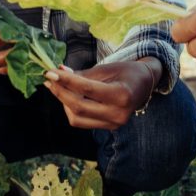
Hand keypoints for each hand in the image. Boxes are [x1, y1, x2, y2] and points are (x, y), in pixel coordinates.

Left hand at [43, 58, 161, 129]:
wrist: (145, 85)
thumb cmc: (127, 72)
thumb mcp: (107, 68)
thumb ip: (83, 74)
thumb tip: (58, 72)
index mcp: (121, 95)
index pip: (86, 89)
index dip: (65, 81)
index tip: (50, 73)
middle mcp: (119, 114)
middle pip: (79, 107)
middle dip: (60, 92)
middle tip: (50, 79)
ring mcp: (114, 124)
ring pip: (77, 118)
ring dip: (63, 102)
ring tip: (58, 87)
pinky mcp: (109, 127)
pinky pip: (83, 121)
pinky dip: (71, 109)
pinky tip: (68, 96)